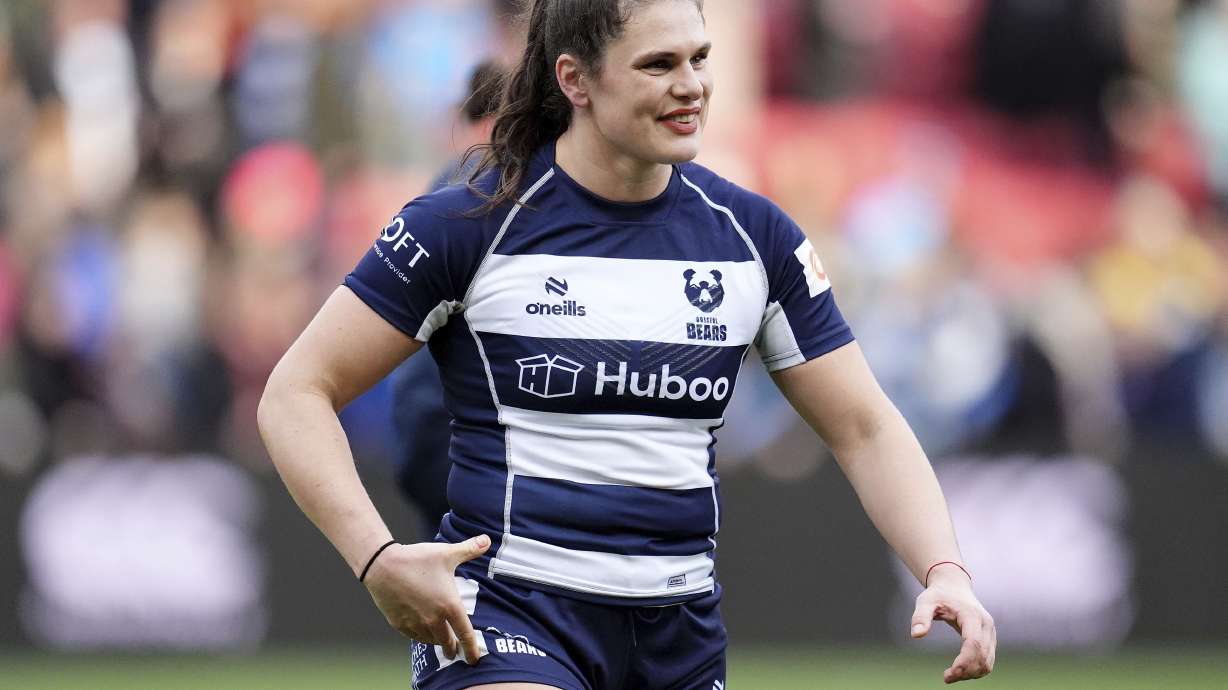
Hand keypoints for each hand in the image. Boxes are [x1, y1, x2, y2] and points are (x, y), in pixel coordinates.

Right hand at [363, 535, 490, 664]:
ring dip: (437, 642)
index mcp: (449, 606)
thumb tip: (488, 539)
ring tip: (440, 640)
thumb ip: (469, 549)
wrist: (383, 565)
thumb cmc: (417, 559)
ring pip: (430, 640)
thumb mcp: (447, 553)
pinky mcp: (400, 624)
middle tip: (456, 651)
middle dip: (453, 649)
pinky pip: (414, 636)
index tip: (475, 658)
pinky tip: (422, 633)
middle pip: (447, 642)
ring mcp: (416, 624)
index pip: (465, 634)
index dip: (472, 648)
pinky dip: (421, 637)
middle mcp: (434, 619)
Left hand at [910, 566, 995, 682]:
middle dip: (966, 671)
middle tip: (946, 678)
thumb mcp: (925, 601)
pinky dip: (976, 669)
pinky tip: (960, 671)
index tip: (948, 675)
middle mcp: (986, 624)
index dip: (964, 662)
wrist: (954, 586)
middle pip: (982, 656)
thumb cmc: (938, 594)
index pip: (974, 643)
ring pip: (987, 661)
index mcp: (972, 615)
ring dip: (972, 673)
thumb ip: (920, 617)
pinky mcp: (989, 638)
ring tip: (950, 675)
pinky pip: (987, 660)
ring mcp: (990, 632)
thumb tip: (916, 635)